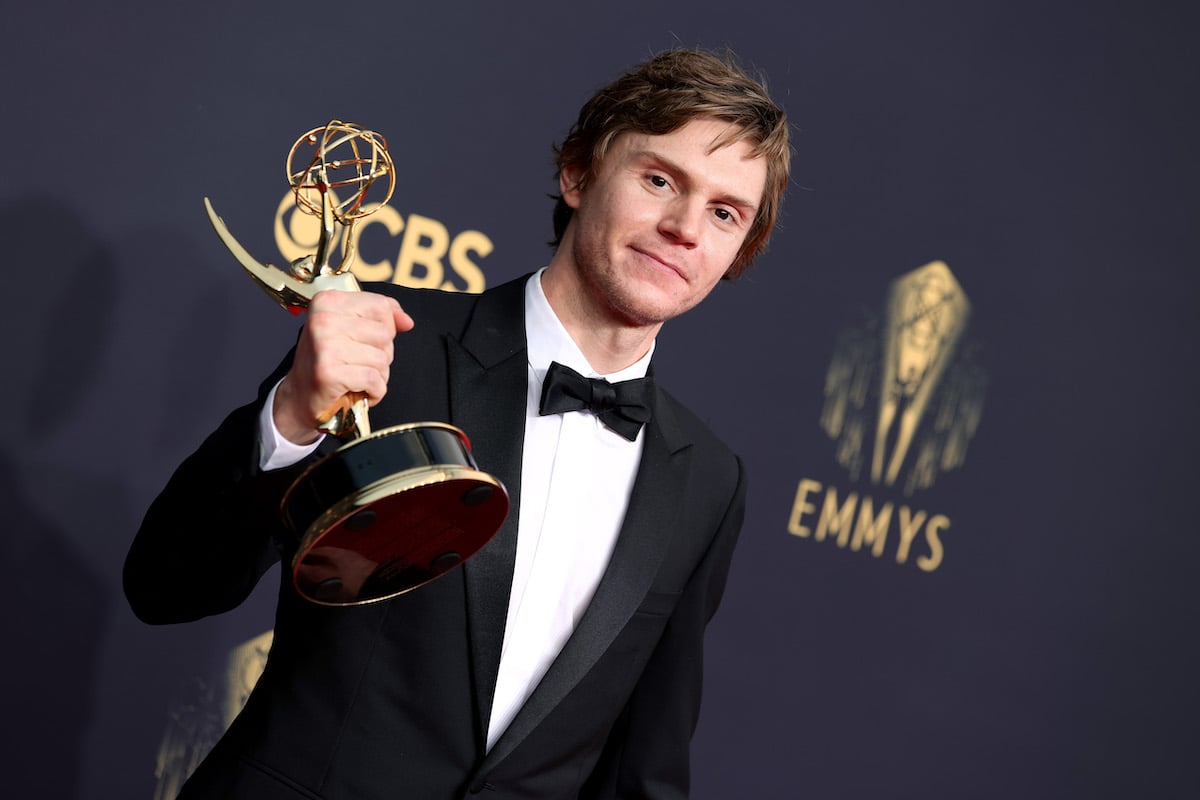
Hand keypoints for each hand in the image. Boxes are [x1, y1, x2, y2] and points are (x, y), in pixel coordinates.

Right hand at [273, 290, 413, 444]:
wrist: (300, 398)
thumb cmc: (329, 361)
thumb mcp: (351, 329)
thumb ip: (382, 318)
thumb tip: (407, 321)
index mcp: (327, 302)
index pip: (381, 306)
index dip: (386, 327)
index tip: (367, 341)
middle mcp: (323, 320)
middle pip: (385, 333)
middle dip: (381, 353)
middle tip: (357, 363)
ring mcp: (324, 346)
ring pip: (383, 358)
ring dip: (378, 375)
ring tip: (356, 378)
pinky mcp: (328, 372)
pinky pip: (375, 379)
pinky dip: (374, 391)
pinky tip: (358, 391)